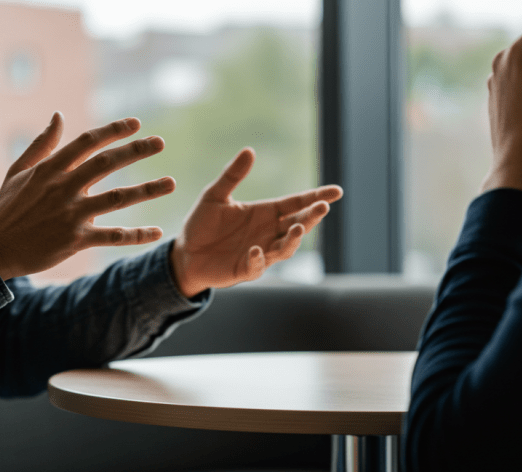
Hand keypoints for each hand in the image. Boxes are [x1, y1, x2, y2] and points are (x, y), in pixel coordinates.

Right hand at [0, 113, 175, 280]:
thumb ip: (42, 144)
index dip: (113, 130)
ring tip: (171, 183)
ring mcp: (71, 214)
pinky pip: (113, 236)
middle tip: (160, 143)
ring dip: (146, 190)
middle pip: (106, 164)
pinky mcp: (76, 240)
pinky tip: (157, 232)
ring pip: (117, 199)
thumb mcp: (19, 171)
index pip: (87, 142)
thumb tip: (59, 115)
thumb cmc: (7, 208)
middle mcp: (64, 188)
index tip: (136, 123)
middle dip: (135, 151)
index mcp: (51, 169)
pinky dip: (136, 235)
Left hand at [170, 148, 342, 297]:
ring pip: (285, 248)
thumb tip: (249, 150)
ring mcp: (260, 253)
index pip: (297, 203)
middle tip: (322, 207)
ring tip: (298, 228)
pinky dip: (258, 260)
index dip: (316, 197)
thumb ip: (232, 175)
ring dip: (292, 240)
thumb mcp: (214, 195)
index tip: (337, 191)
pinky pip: (256, 267)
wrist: (185, 253)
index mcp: (266, 213)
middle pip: (297, 225)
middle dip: (311, 218)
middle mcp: (268, 233)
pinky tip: (256, 250)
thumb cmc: (202, 224)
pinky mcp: (244, 270)